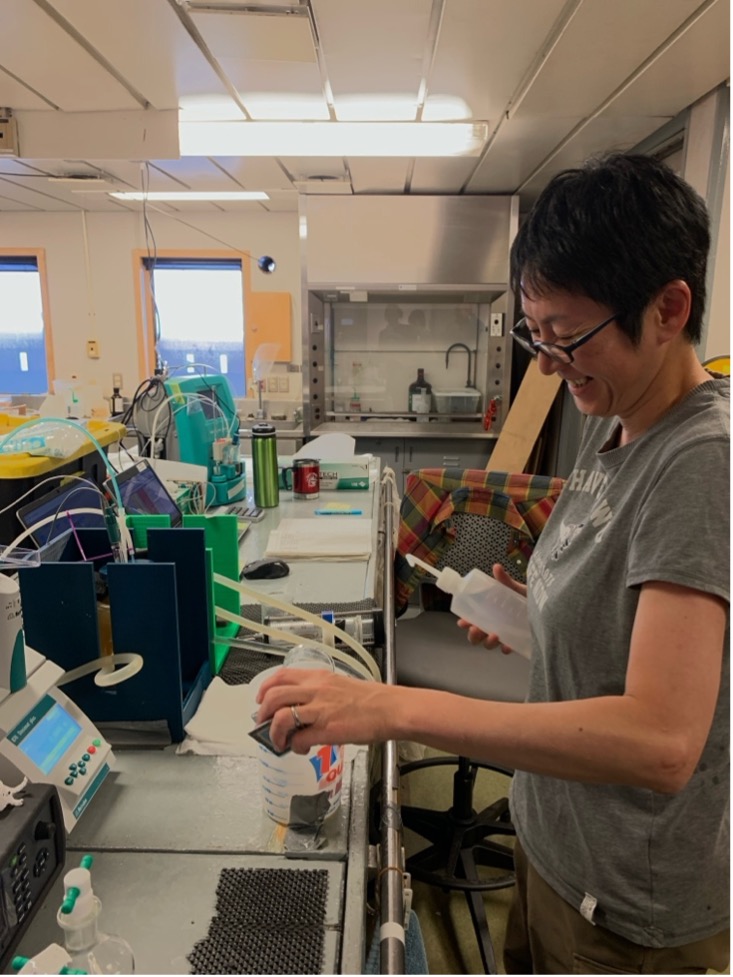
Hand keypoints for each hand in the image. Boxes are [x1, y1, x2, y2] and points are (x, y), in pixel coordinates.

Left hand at [254, 668, 394, 753]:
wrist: (390, 709)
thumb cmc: (370, 699)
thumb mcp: (338, 685)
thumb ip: (317, 693)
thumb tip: (299, 708)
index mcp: (318, 678)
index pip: (281, 676)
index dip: (265, 688)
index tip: (261, 700)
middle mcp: (315, 690)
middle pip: (274, 696)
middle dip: (263, 714)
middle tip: (264, 725)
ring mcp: (320, 710)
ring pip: (281, 717)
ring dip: (274, 734)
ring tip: (279, 742)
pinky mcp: (327, 730)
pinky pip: (299, 740)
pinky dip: (295, 747)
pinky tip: (302, 749)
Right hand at [457, 563, 526, 653]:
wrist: (547, 606)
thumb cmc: (526, 598)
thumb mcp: (515, 588)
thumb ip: (505, 580)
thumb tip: (497, 567)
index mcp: (489, 612)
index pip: (473, 619)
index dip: (465, 622)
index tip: (463, 622)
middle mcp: (495, 625)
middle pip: (478, 636)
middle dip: (473, 636)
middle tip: (475, 630)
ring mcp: (505, 634)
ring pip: (490, 644)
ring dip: (488, 642)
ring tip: (494, 636)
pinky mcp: (517, 641)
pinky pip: (508, 648)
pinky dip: (506, 648)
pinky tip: (507, 645)